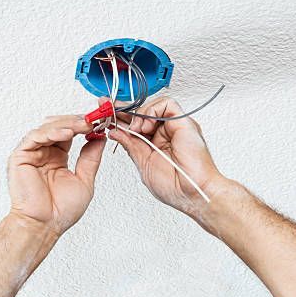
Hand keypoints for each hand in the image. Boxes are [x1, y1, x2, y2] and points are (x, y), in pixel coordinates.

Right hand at [7, 115, 106, 237]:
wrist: (45, 224)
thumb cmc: (61, 210)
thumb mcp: (85, 180)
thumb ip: (91, 158)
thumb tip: (100, 138)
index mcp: (58, 158)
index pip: (71, 134)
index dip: (85, 126)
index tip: (101, 121)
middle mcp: (45, 153)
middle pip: (59, 126)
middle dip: (78, 121)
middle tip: (94, 119)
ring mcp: (32, 153)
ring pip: (48, 128)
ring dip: (67, 124)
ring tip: (83, 125)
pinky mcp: (20, 156)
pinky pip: (35, 137)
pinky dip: (51, 132)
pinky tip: (67, 133)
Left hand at [99, 95, 224, 218]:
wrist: (192, 192)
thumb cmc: (174, 187)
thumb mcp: (143, 164)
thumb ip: (130, 146)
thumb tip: (115, 132)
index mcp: (154, 145)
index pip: (134, 126)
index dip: (119, 119)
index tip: (103, 114)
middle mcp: (165, 134)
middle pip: (141, 113)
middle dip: (122, 110)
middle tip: (106, 106)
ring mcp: (174, 127)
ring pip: (153, 106)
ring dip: (139, 115)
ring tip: (135, 129)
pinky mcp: (184, 121)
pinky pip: (167, 104)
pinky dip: (153, 111)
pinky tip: (147, 126)